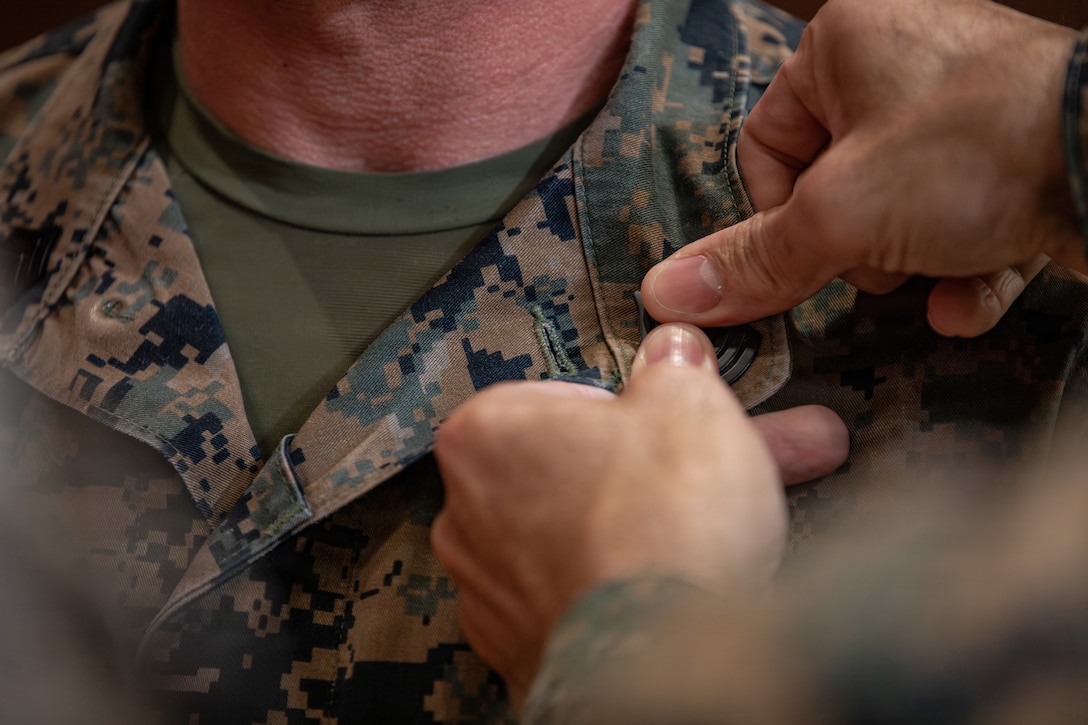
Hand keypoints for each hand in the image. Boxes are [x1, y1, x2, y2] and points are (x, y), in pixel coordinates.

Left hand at [432, 323, 847, 705]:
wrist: (661, 656)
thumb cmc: (660, 521)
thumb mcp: (688, 403)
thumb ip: (673, 368)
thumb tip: (672, 353)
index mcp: (486, 432)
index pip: (556, 399)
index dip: (628, 406)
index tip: (670, 416)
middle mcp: (467, 512)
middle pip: (571, 470)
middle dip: (647, 466)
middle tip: (714, 466)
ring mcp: (490, 589)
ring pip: (578, 535)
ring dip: (639, 525)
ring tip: (716, 526)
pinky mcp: (521, 647)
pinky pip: (577, 596)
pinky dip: (619, 588)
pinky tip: (673, 582)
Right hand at [642, 0, 1083, 336]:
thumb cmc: (978, 148)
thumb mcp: (838, 213)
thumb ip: (753, 257)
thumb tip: (671, 289)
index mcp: (846, 43)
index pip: (766, 142)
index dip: (775, 213)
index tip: (801, 251)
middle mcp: (907, 63)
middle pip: (832, 185)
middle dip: (852, 245)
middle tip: (876, 258)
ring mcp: (969, 108)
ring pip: (898, 212)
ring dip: (907, 264)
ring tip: (933, 272)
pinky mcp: (1019, 155)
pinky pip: (963, 221)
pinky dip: (962, 271)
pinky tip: (970, 299)